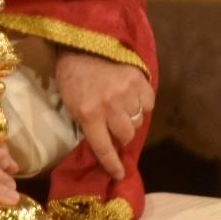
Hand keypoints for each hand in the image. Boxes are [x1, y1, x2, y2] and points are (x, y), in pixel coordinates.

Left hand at [55, 49, 153, 181]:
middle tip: (116, 126)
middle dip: (122, 134)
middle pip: (126, 135)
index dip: (112, 164)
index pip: (104, 147)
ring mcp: (126, 92)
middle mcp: (109, 106)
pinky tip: (132, 96)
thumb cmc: (72, 78)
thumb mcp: (72, 105)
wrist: (80, 45)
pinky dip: (142, 103)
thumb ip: (89, 125)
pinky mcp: (138, 79)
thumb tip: (108, 145)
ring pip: (138, 120)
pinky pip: (148, 103)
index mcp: (88, 114)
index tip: (119, 173)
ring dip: (131, 118)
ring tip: (122, 107)